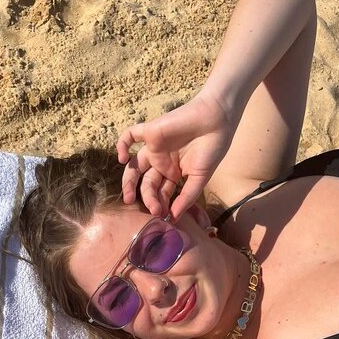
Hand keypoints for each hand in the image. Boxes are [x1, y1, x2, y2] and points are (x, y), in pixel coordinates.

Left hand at [117, 90, 237, 221]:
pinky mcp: (151, 132)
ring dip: (129, 182)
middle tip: (153, 209)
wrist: (217, 120)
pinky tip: (123, 158)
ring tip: (128, 197)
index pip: (161, 192)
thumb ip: (186, 197)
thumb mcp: (200, 177)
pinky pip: (130, 136)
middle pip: (147, 183)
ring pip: (134, 166)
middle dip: (148, 198)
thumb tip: (173, 218)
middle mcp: (161, 162)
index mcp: (173, 173)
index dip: (160, 204)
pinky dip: (122, 145)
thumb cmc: (212, 148)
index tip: (162, 216)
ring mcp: (154, 147)